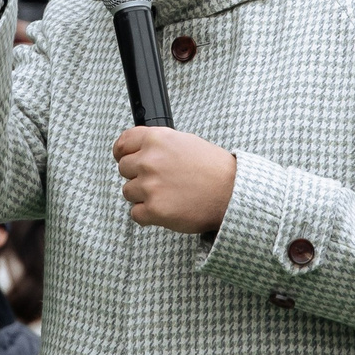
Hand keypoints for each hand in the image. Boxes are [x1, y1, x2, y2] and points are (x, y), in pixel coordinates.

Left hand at [112, 127, 237, 235]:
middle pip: (124, 169)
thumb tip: (139, 151)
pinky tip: (166, 208)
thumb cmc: (214, 168)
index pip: (122, 144)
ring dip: (143, 196)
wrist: (232, 193)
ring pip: (128, 192)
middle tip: (160, 181)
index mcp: (157, 139)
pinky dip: (147, 215)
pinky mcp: (154, 210)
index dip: (122, 153)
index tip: (123, 158)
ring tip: (168, 195)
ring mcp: (150, 186)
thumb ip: (159, 145)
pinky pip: (135, 214)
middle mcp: (150, 160)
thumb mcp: (185, 142)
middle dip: (137, 176)